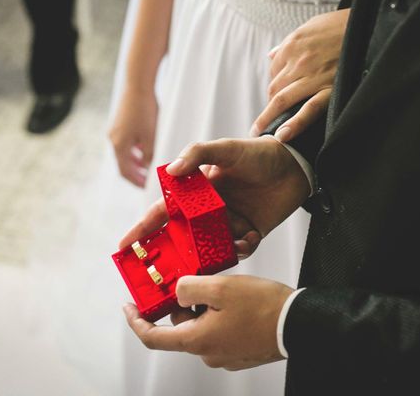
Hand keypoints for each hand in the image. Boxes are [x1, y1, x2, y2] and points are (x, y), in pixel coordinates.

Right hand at [109, 88, 157, 187]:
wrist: (137, 84)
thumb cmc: (146, 110)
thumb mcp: (151, 136)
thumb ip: (150, 155)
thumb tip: (150, 169)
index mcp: (119, 146)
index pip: (125, 172)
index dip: (136, 181)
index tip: (146, 187)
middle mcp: (113, 139)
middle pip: (123, 163)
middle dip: (136, 173)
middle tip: (147, 180)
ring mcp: (114, 131)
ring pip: (124, 152)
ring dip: (135, 162)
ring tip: (147, 166)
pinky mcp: (118, 123)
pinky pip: (125, 142)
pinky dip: (134, 150)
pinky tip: (144, 148)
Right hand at [119, 136, 309, 256]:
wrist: (296, 164)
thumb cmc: (258, 153)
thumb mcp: (226, 148)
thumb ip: (198, 154)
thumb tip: (171, 170)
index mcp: (196, 193)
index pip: (163, 212)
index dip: (142, 228)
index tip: (124, 247)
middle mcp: (208, 211)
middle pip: (183, 237)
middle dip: (174, 255)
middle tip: (168, 271)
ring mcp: (228, 224)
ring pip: (210, 249)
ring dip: (212, 255)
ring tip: (218, 254)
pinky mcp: (249, 233)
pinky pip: (239, 252)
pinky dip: (242, 250)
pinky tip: (250, 238)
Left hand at [123, 274, 293, 369]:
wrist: (299, 323)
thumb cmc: (263, 307)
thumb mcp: (221, 288)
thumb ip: (190, 287)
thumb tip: (178, 291)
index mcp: (197, 340)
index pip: (153, 337)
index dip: (136, 321)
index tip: (128, 306)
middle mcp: (208, 353)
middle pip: (181, 326)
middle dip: (183, 302)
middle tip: (195, 279)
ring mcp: (225, 355)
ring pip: (202, 326)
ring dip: (205, 306)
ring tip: (222, 286)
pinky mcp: (240, 352)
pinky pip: (219, 331)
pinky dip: (219, 314)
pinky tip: (235, 300)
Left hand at [251, 9, 349, 141]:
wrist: (371, 26)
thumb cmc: (342, 25)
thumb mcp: (312, 26)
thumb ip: (290, 43)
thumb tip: (272, 54)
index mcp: (292, 45)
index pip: (274, 71)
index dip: (275, 84)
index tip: (278, 94)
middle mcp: (298, 61)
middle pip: (275, 88)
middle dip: (271, 103)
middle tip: (271, 116)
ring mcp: (312, 77)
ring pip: (282, 100)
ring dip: (269, 117)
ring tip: (261, 131)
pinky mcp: (330, 90)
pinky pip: (309, 110)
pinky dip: (294, 124)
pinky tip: (282, 136)